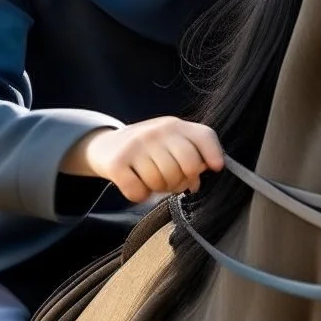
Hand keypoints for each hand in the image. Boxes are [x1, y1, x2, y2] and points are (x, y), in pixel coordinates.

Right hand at [76, 117, 223, 203]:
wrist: (106, 145)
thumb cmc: (148, 149)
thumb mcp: (172, 142)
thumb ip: (193, 155)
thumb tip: (196, 182)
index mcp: (174, 125)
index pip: (204, 137)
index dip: (213, 156)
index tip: (214, 168)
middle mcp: (156, 131)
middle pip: (187, 167)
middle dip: (182, 181)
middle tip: (171, 180)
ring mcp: (136, 145)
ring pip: (162, 182)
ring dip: (158, 189)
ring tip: (150, 179)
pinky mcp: (117, 163)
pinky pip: (139, 192)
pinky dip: (140, 195)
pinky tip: (136, 183)